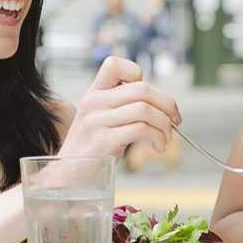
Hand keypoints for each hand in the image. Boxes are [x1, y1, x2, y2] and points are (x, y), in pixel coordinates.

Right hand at [59, 57, 181, 158]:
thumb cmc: (92, 149)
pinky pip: (141, 129)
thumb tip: (162, 103)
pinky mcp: (103, 141)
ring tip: (165, 138)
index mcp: (93, 93)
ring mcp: (96, 121)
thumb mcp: (101, 119)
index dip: (137, 74)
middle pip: (142, 89)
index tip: (148, 97)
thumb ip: (121, 105)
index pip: (115, 64)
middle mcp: (93, 102)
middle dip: (167, 104)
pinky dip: (158, 137)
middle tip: (175, 120)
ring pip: (145, 109)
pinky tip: (158, 147)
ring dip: (165, 125)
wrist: (67, 178)